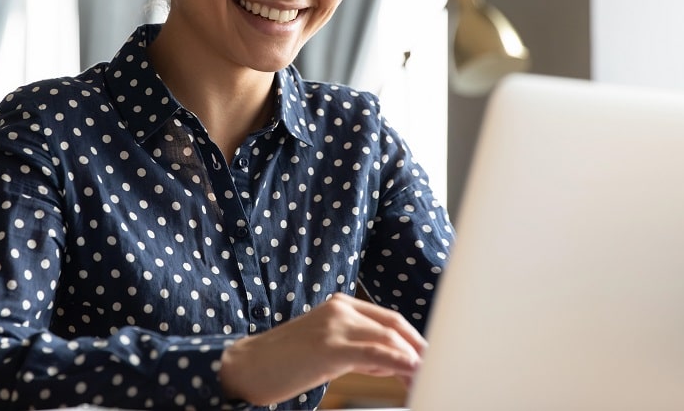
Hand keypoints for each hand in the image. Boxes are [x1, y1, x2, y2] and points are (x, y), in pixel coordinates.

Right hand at [218, 293, 425, 405]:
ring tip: (427, 377)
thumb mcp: (326, 349)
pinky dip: (398, 363)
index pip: (390, 319)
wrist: (246, 366)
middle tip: (438, 371)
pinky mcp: (329, 346)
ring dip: (414, 359)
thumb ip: (359, 350)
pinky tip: (412, 373)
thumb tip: (393, 363)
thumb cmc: (284, 362)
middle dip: (420, 349)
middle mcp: (340, 308)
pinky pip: (375, 353)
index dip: (414, 340)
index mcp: (341, 305)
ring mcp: (335, 325)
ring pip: (389, 337)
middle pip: (395, 326)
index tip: (431, 360)